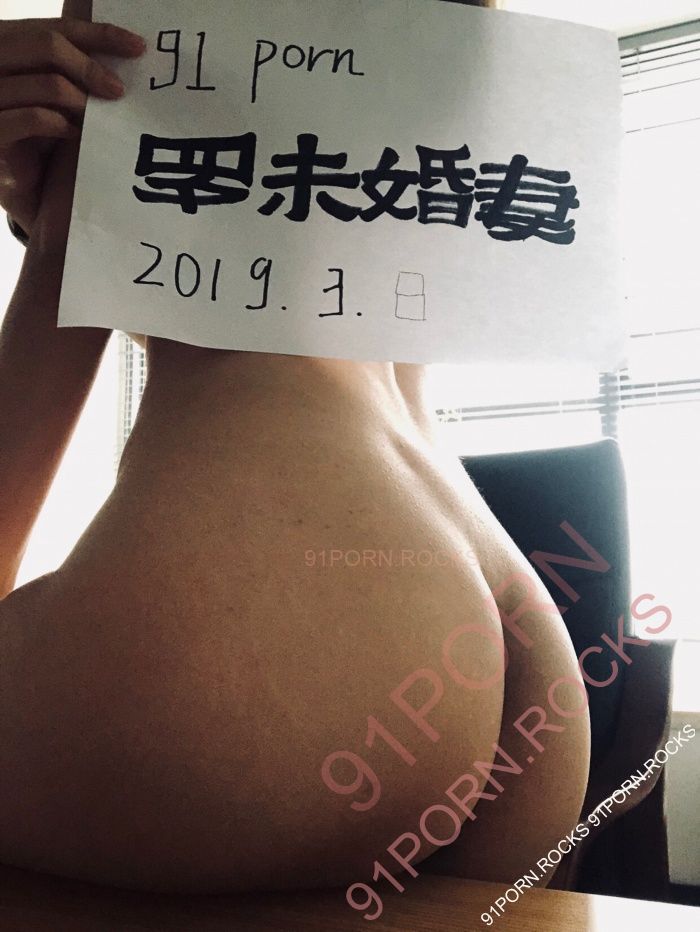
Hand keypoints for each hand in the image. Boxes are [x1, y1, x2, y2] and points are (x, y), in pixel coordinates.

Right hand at [0, 16, 144, 236]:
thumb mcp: (57, 100)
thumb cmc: (40, 141)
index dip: (99, 34)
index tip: (138, 47)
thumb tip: (125, 57)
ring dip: (80, 100)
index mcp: (7, 45)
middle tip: (118, 91)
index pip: (56, 27)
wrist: (23, 192)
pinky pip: (31, 118)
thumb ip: (74, 75)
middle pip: (46, 44)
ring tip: (98, 118)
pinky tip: (75, 134)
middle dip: (90, 66)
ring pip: (44, 83)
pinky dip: (60, 124)